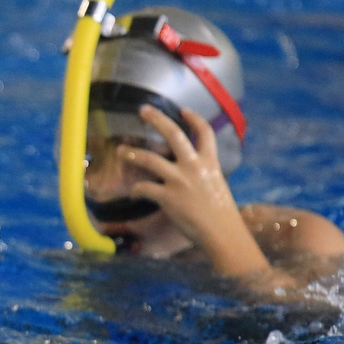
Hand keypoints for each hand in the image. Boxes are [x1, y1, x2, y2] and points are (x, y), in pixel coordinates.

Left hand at [116, 108, 268, 278]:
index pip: (204, 132)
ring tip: (121, 151)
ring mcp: (179, 180)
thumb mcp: (217, 186)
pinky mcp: (167, 197)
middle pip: (173, 134)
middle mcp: (194, 166)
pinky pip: (144, 188)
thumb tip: (192, 175)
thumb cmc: (222, 215)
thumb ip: (203, 175)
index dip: (194, 118)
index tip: (183, 110)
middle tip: (143, 110)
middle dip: (157, 119)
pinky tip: (132, 192)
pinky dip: (135, 190)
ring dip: (132, 153)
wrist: (222, 233)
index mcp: (210, 162)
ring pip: (150, 159)